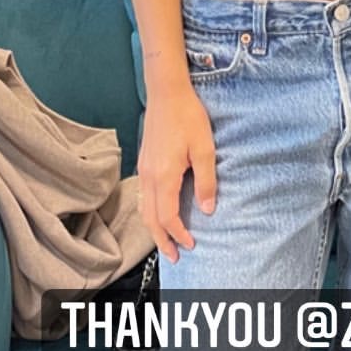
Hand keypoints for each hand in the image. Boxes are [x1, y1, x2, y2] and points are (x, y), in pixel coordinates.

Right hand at [138, 85, 216, 260]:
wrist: (167, 93)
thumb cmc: (188, 117)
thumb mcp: (205, 149)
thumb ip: (206, 181)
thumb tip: (207, 210)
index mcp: (164, 176)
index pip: (167, 217)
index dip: (178, 235)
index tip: (191, 245)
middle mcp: (149, 177)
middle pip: (150, 219)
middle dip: (162, 241)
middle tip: (174, 257)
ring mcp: (144, 169)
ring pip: (144, 209)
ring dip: (154, 229)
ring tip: (166, 241)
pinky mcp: (144, 162)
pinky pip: (143, 197)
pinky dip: (150, 213)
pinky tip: (159, 214)